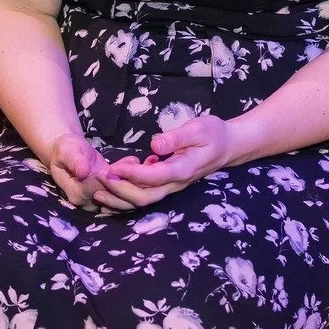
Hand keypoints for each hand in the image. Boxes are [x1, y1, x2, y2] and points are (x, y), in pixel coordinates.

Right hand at [45, 132, 132, 210]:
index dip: (107, 179)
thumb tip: (83, 172)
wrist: (67, 152)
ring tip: (136, 162)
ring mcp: (100, 198)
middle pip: (113, 196)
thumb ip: (75, 161)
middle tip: (134, 164)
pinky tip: (133, 161)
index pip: (98, 190)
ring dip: (131, 178)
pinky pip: (123, 188)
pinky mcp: (109, 191)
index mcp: (76, 193)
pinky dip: (130, 176)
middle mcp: (89, 201)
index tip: (113, 168)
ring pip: (122, 195)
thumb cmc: (65, 149)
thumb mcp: (67, 151)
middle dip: (125, 180)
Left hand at [99, 115, 234, 207]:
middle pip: (146, 196)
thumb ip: (177, 137)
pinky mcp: (167, 185)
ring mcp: (172, 186)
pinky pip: (146, 194)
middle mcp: (176, 183)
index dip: (132, 175)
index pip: (154, 177)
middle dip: (121, 190)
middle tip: (101, 177)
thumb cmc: (213, 134)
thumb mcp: (198, 128)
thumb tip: (155, 145)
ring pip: (144, 200)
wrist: (228, 146)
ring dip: (120, 197)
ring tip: (100, 187)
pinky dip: (127, 194)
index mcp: (184, 169)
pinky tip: (114, 183)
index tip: (113, 167)